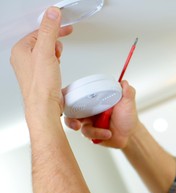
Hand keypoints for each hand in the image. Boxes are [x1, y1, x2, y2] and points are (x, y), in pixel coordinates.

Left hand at [10, 7, 72, 122]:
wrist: (44, 106)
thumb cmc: (41, 85)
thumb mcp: (46, 52)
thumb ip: (49, 31)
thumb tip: (52, 13)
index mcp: (20, 49)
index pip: (38, 31)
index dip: (53, 27)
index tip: (64, 25)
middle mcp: (23, 58)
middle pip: (42, 40)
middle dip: (54, 41)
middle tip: (61, 43)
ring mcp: (31, 68)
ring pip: (45, 51)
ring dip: (55, 52)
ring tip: (58, 58)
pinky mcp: (39, 76)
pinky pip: (47, 62)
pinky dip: (55, 61)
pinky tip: (57, 67)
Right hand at [64, 80, 141, 148]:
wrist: (130, 134)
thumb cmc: (127, 117)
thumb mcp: (128, 103)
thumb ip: (127, 92)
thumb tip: (124, 82)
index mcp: (94, 99)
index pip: (77, 94)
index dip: (68, 96)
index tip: (67, 100)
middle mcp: (88, 109)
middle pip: (69, 111)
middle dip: (70, 119)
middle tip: (77, 124)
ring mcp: (88, 121)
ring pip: (78, 125)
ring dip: (93, 130)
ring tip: (108, 133)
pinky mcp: (89, 133)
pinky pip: (86, 134)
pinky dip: (98, 134)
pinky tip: (108, 134)